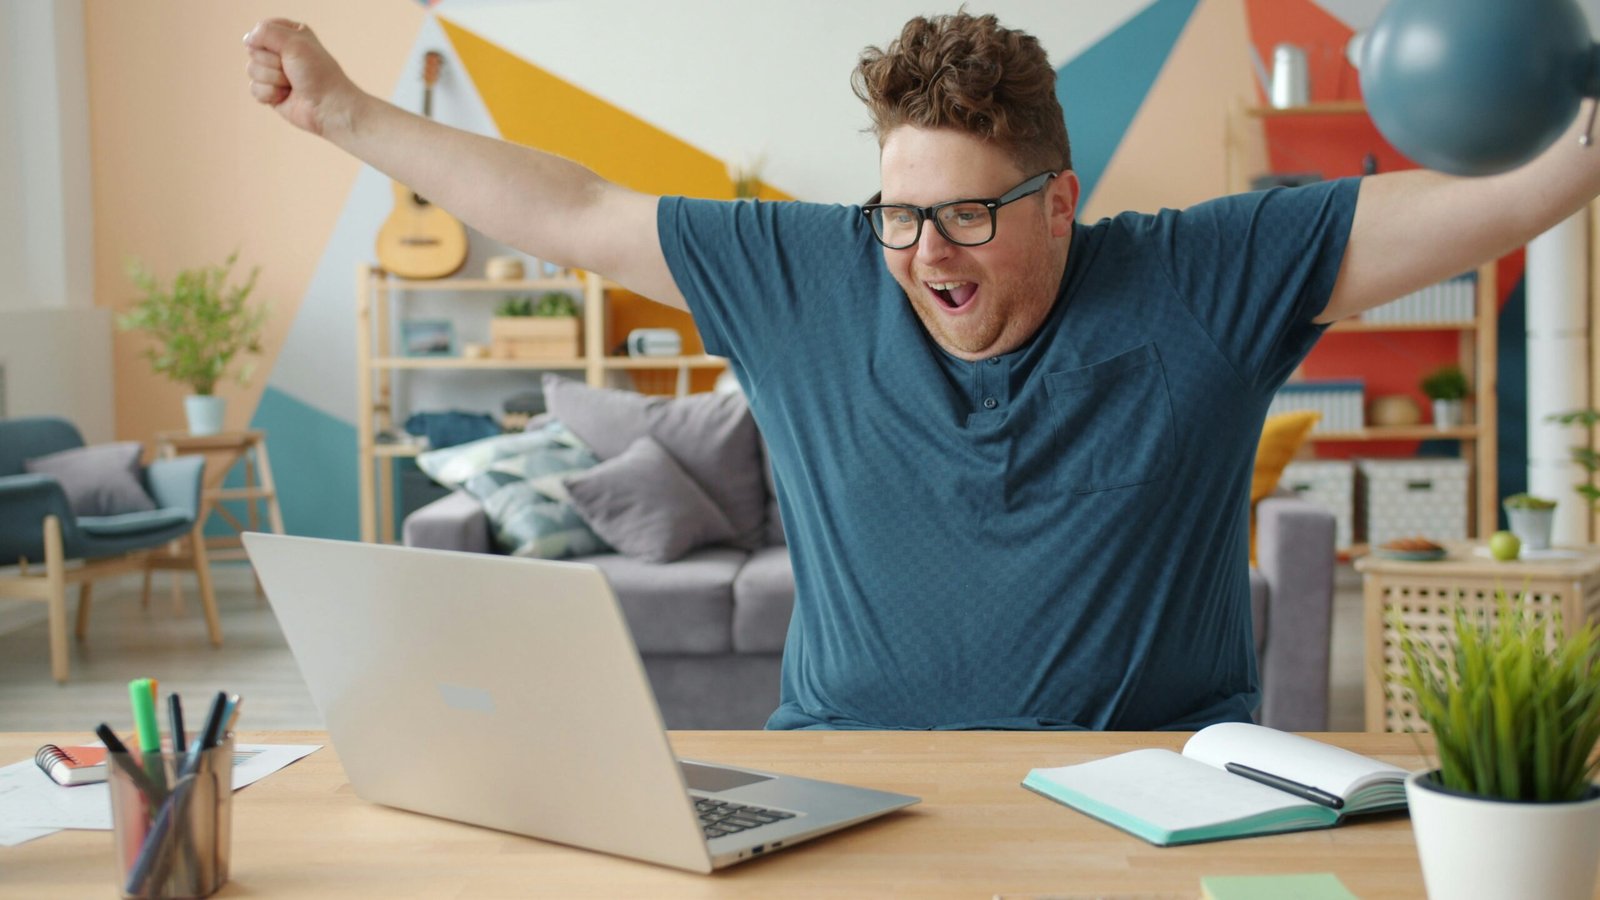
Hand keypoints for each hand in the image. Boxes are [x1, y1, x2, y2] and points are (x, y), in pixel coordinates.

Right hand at [242, 19, 359, 136]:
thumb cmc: (317, 73)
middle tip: (293, 70)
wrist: (328, 107)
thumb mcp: (294, 42)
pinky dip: (270, 94)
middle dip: (272, 62)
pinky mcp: (271, 92)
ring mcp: (275, 72)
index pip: (261, 30)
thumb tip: (247, 40)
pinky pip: (254, 88)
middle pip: (254, 51)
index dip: (269, 42)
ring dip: (273, 79)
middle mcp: (281, 51)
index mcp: (290, 34)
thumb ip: (265, 32)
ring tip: (292, 84)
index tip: (289, 50)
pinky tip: (286, 96)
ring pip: (252, 69)